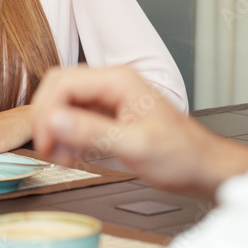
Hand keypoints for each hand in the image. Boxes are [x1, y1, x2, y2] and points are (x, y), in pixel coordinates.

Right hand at [31, 66, 247, 200]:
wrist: (201, 166)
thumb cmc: (180, 155)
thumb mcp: (135, 146)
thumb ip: (92, 132)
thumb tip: (55, 121)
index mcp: (118, 81)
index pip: (64, 83)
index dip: (47, 111)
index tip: (46, 141)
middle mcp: (112, 83)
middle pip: (59, 87)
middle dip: (47, 117)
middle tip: (48, 148)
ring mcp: (110, 97)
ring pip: (65, 101)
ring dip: (56, 128)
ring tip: (62, 156)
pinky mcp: (109, 113)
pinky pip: (76, 115)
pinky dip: (67, 134)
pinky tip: (72, 153)